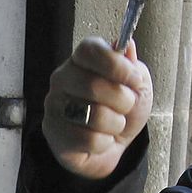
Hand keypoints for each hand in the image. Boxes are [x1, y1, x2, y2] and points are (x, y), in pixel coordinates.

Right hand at [41, 37, 154, 178]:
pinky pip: (89, 139)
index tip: (134, 79)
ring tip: (113, 124)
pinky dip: (104, 142)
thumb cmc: (120, 111)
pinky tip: (101, 138)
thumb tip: (127, 47)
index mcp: (82, 59)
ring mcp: (55, 105)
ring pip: (94, 115)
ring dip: (115, 124)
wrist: (109, 145)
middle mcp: (63, 78)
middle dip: (123, 101)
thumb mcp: (137, 86)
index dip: (116, 65)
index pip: (90, 50)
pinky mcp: (54, 132)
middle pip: (94, 85)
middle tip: (126, 106)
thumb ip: (133, 67)